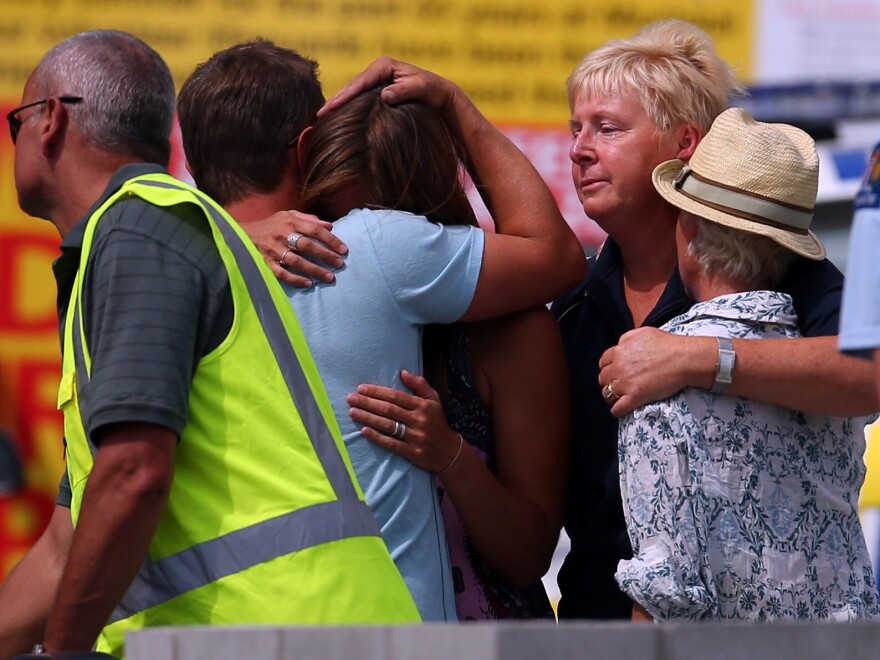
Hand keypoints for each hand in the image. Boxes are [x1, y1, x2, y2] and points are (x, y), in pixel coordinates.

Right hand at [241, 210, 346, 287]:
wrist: (242, 233)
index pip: (315, 230)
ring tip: (329, 277)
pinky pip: (281, 273)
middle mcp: (282, 234)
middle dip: (325, 255)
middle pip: (307, 246)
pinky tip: (308, 284)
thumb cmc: (272, 224)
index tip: (343, 250)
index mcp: (290, 221)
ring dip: (314, 270)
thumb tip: (330, 226)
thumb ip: (309, 219)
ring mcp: (273, 249)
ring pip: (296, 261)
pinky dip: (295, 279)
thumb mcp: (289, 215)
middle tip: (339, 264)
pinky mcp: (265, 262)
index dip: (331, 240)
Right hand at [319, 57, 457, 118]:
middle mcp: (377, 70)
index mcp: (384, 66)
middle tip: (319, 115)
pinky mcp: (376, 89)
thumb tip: (384, 95)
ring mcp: (376, 79)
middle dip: (335, 101)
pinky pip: (358, 97)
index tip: (331, 108)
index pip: (360, 83)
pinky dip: (347, 106)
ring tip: (322, 117)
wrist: (439, 93)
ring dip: (338, 104)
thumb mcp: (421, 88)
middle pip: (351, 87)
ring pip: (352, 92)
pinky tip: (337, 117)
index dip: (344, 96)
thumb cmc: (432, 90)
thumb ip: (404, 91)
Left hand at [346, 369, 461, 472]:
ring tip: (352, 412)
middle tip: (350, 398)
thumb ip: (420, 384)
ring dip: (368, 418)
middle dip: (367, 403)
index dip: (377, 392)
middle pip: (388, 409)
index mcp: (422, 405)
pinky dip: (377, 437)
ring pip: (387, 425)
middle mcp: (418, 420)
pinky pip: (391, 443)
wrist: (449, 451)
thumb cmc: (437, 422)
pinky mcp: (412, 452)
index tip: (361, 388)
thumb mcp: (434, 400)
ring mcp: (415, 437)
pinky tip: (364, 430)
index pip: (396, 396)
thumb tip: (403, 372)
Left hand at [598, 328, 710, 416]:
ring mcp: (626, 383)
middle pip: (603, 378)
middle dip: (609, 381)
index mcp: (620, 351)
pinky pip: (617, 408)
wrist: (684, 359)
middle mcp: (619, 367)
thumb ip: (627, 339)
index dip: (608, 367)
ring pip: (607, 393)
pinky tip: (621, 409)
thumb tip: (620, 346)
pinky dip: (617, 410)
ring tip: (619, 397)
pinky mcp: (635, 397)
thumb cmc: (667, 344)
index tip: (614, 371)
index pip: (603, 362)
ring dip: (611, 395)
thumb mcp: (643, 332)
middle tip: (618, 384)